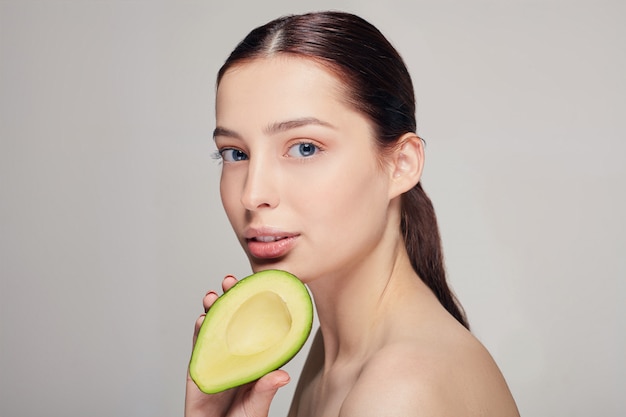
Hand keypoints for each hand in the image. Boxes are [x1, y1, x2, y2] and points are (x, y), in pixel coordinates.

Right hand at [185, 275, 290, 416]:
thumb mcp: (257, 406)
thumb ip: (265, 390)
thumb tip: (282, 376)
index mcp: (255, 358)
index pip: (258, 326)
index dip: (257, 304)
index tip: (259, 284)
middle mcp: (236, 353)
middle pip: (235, 319)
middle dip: (232, 297)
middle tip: (231, 281)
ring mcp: (218, 357)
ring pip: (216, 326)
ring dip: (214, 308)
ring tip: (213, 296)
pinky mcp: (200, 366)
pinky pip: (199, 344)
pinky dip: (200, 330)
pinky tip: (202, 318)